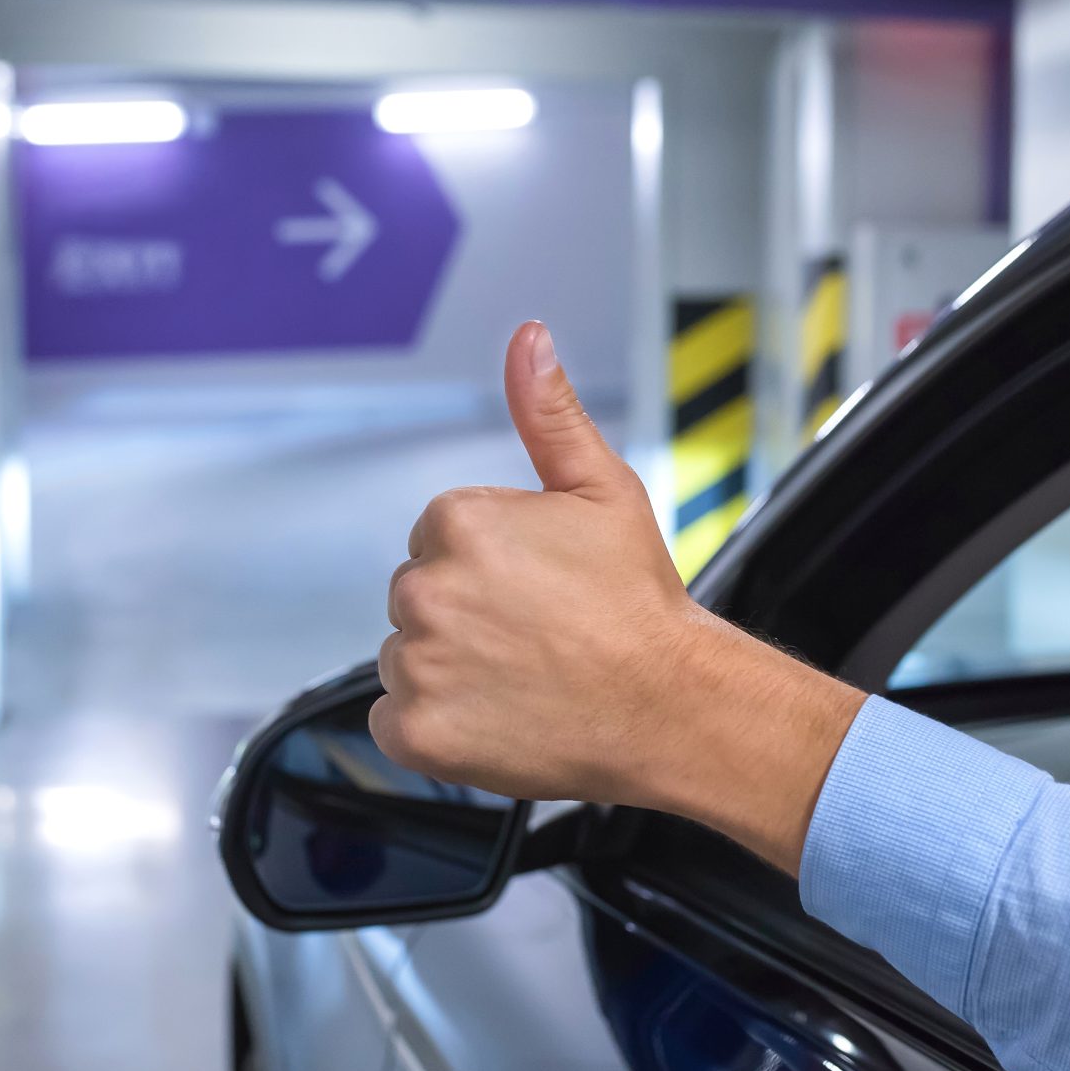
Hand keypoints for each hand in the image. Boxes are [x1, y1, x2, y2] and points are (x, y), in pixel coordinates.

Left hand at [370, 322, 863, 871]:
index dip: (493, 566)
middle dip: (465, 614)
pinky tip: (495, 718)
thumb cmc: (640, 603)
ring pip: (406, 658)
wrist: (672, 706)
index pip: (438, 539)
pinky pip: (396, 722)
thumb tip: (528, 339)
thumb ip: (549, 413)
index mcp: (457, 521)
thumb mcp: (603, 490)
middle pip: (418, 597)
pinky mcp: (416, 731)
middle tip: (536, 636)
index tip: (539, 590)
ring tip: (523, 679)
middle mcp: (425, 588)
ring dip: (449, 670)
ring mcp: (417, 664)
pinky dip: (435, 727)